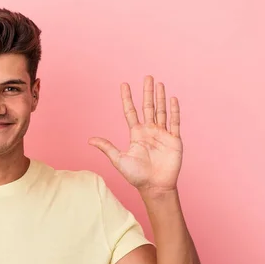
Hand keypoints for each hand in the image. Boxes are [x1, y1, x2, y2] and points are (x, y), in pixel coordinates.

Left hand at [88, 76, 182, 194]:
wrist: (155, 187)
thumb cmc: (136, 176)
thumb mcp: (119, 160)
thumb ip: (107, 147)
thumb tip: (89, 140)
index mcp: (136, 134)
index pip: (131, 112)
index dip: (127, 98)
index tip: (124, 84)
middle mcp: (149, 131)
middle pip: (148, 107)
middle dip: (147, 92)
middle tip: (147, 76)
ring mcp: (162, 134)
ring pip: (161, 111)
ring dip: (161, 97)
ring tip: (159, 83)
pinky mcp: (174, 140)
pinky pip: (174, 122)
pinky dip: (174, 110)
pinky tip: (173, 99)